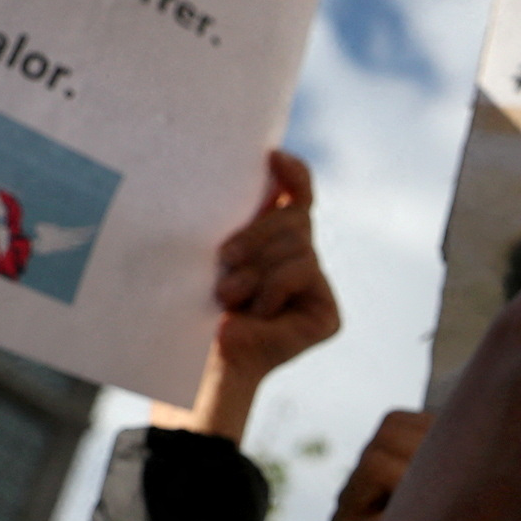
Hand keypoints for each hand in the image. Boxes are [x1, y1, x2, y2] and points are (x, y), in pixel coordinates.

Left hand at [166, 153, 340, 441]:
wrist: (200, 362)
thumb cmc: (194, 306)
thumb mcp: (215, 252)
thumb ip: (241, 219)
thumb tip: (258, 169)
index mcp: (274, 245)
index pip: (297, 198)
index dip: (293, 175)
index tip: (272, 157)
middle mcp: (301, 263)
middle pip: (296, 217)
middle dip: (257, 233)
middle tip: (224, 258)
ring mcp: (317, 290)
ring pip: (298, 244)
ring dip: (256, 267)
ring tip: (229, 295)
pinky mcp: (326, 314)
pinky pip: (302, 271)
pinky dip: (273, 286)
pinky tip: (257, 311)